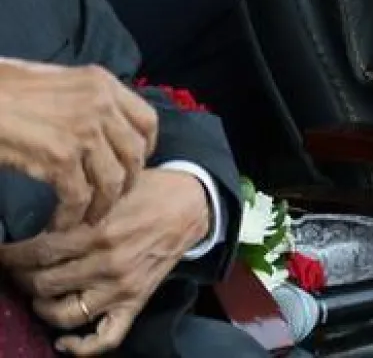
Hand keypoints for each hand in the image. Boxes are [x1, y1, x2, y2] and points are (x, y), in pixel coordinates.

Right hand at [0, 61, 157, 231]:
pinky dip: (72, 216)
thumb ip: (86, 102)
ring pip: (112, 181)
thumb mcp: (60, 83)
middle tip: (111, 200)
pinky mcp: (60, 156)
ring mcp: (84, 131)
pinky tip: (62, 222)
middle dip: (126, 184)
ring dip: (101, 206)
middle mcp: (101, 105)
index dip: (144, 149)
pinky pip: (79, 197)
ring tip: (87, 218)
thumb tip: (102, 128)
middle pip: (134, 155)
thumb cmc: (5, 90)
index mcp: (103, 83)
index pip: (147, 121)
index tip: (133, 166)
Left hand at [0, 169, 210, 355]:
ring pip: (63, 314)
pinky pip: (105, 337)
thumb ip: (77, 208)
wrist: (193, 205)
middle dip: (21, 279)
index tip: (3, 254)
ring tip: (37, 295)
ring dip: (41, 307)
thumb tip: (40, 228)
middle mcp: (107, 264)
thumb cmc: (151, 191)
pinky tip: (63, 342)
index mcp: (99, 232)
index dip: (12, 256)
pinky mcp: (135, 302)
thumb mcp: (111, 190)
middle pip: (43, 285)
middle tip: (17, 271)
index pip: (38, 253)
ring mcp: (121, 288)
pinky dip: (80, 347)